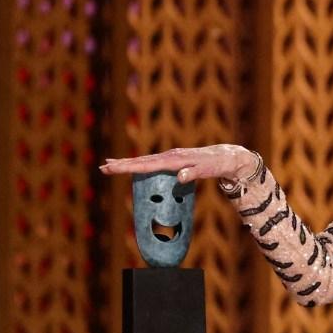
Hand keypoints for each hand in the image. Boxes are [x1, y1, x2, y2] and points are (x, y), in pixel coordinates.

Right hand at [99, 144, 258, 182]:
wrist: (229, 156)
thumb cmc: (219, 164)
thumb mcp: (209, 170)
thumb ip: (195, 172)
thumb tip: (181, 176)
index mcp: (175, 159)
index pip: (148, 164)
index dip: (129, 167)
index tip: (113, 167)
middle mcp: (171, 156)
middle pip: (142, 161)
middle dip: (123, 164)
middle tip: (103, 167)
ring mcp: (172, 157)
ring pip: (146, 161)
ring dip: (128, 163)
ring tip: (111, 165)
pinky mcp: (175, 160)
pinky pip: (153, 163)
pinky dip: (140, 165)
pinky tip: (133, 167)